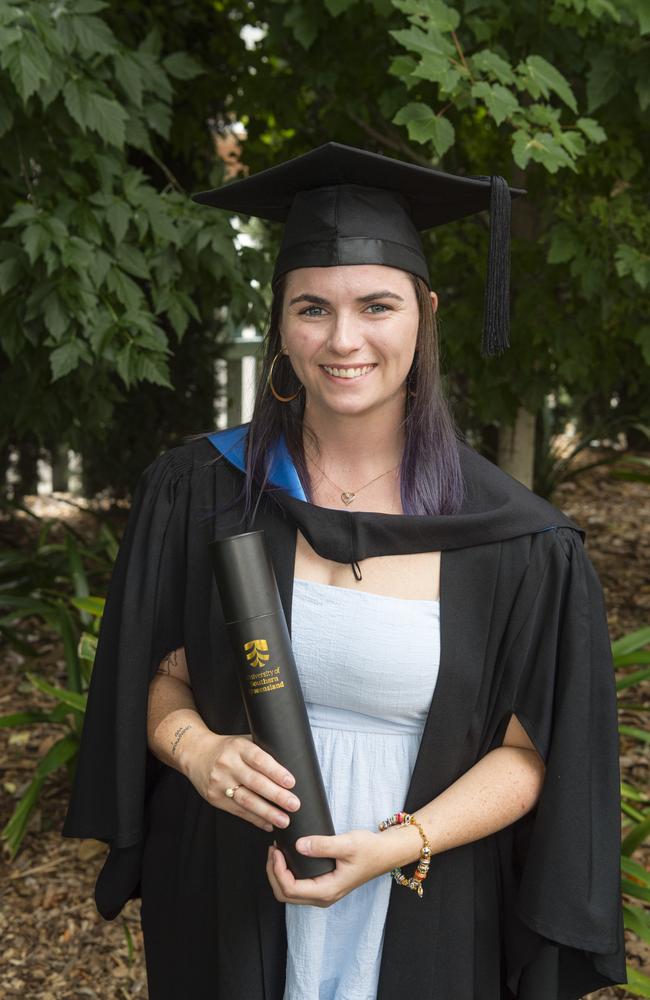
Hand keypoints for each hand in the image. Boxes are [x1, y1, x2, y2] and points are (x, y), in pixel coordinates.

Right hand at [183, 731, 300, 833]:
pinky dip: (255, 819)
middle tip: (294, 804)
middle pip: (254, 782)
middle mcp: (227, 764)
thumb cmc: (227, 748)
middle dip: (276, 795)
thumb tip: (291, 763)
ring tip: (284, 820)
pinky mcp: (214, 798)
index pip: (259, 759)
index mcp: (238, 747)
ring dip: (267, 812)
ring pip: (246, 800)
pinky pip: (238, 811)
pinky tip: (268, 824)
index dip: (275, 771)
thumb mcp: (242, 742)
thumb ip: (261, 751)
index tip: (291, 782)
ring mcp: (219, 783)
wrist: (195, 754)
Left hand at [266, 829, 389, 906]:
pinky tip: (287, 857)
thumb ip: (323, 845)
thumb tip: (299, 845)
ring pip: (289, 893)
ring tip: (276, 852)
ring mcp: (323, 893)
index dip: (277, 870)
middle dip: (273, 873)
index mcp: (327, 890)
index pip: (290, 888)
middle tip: (272, 850)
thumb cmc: (370, 850)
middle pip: (285, 894)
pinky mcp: (323, 886)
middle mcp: (323, 897)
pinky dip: (287, 874)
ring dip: (278, 874)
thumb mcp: (347, 843)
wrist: (385, 853)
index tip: (276, 850)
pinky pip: (298, 886)